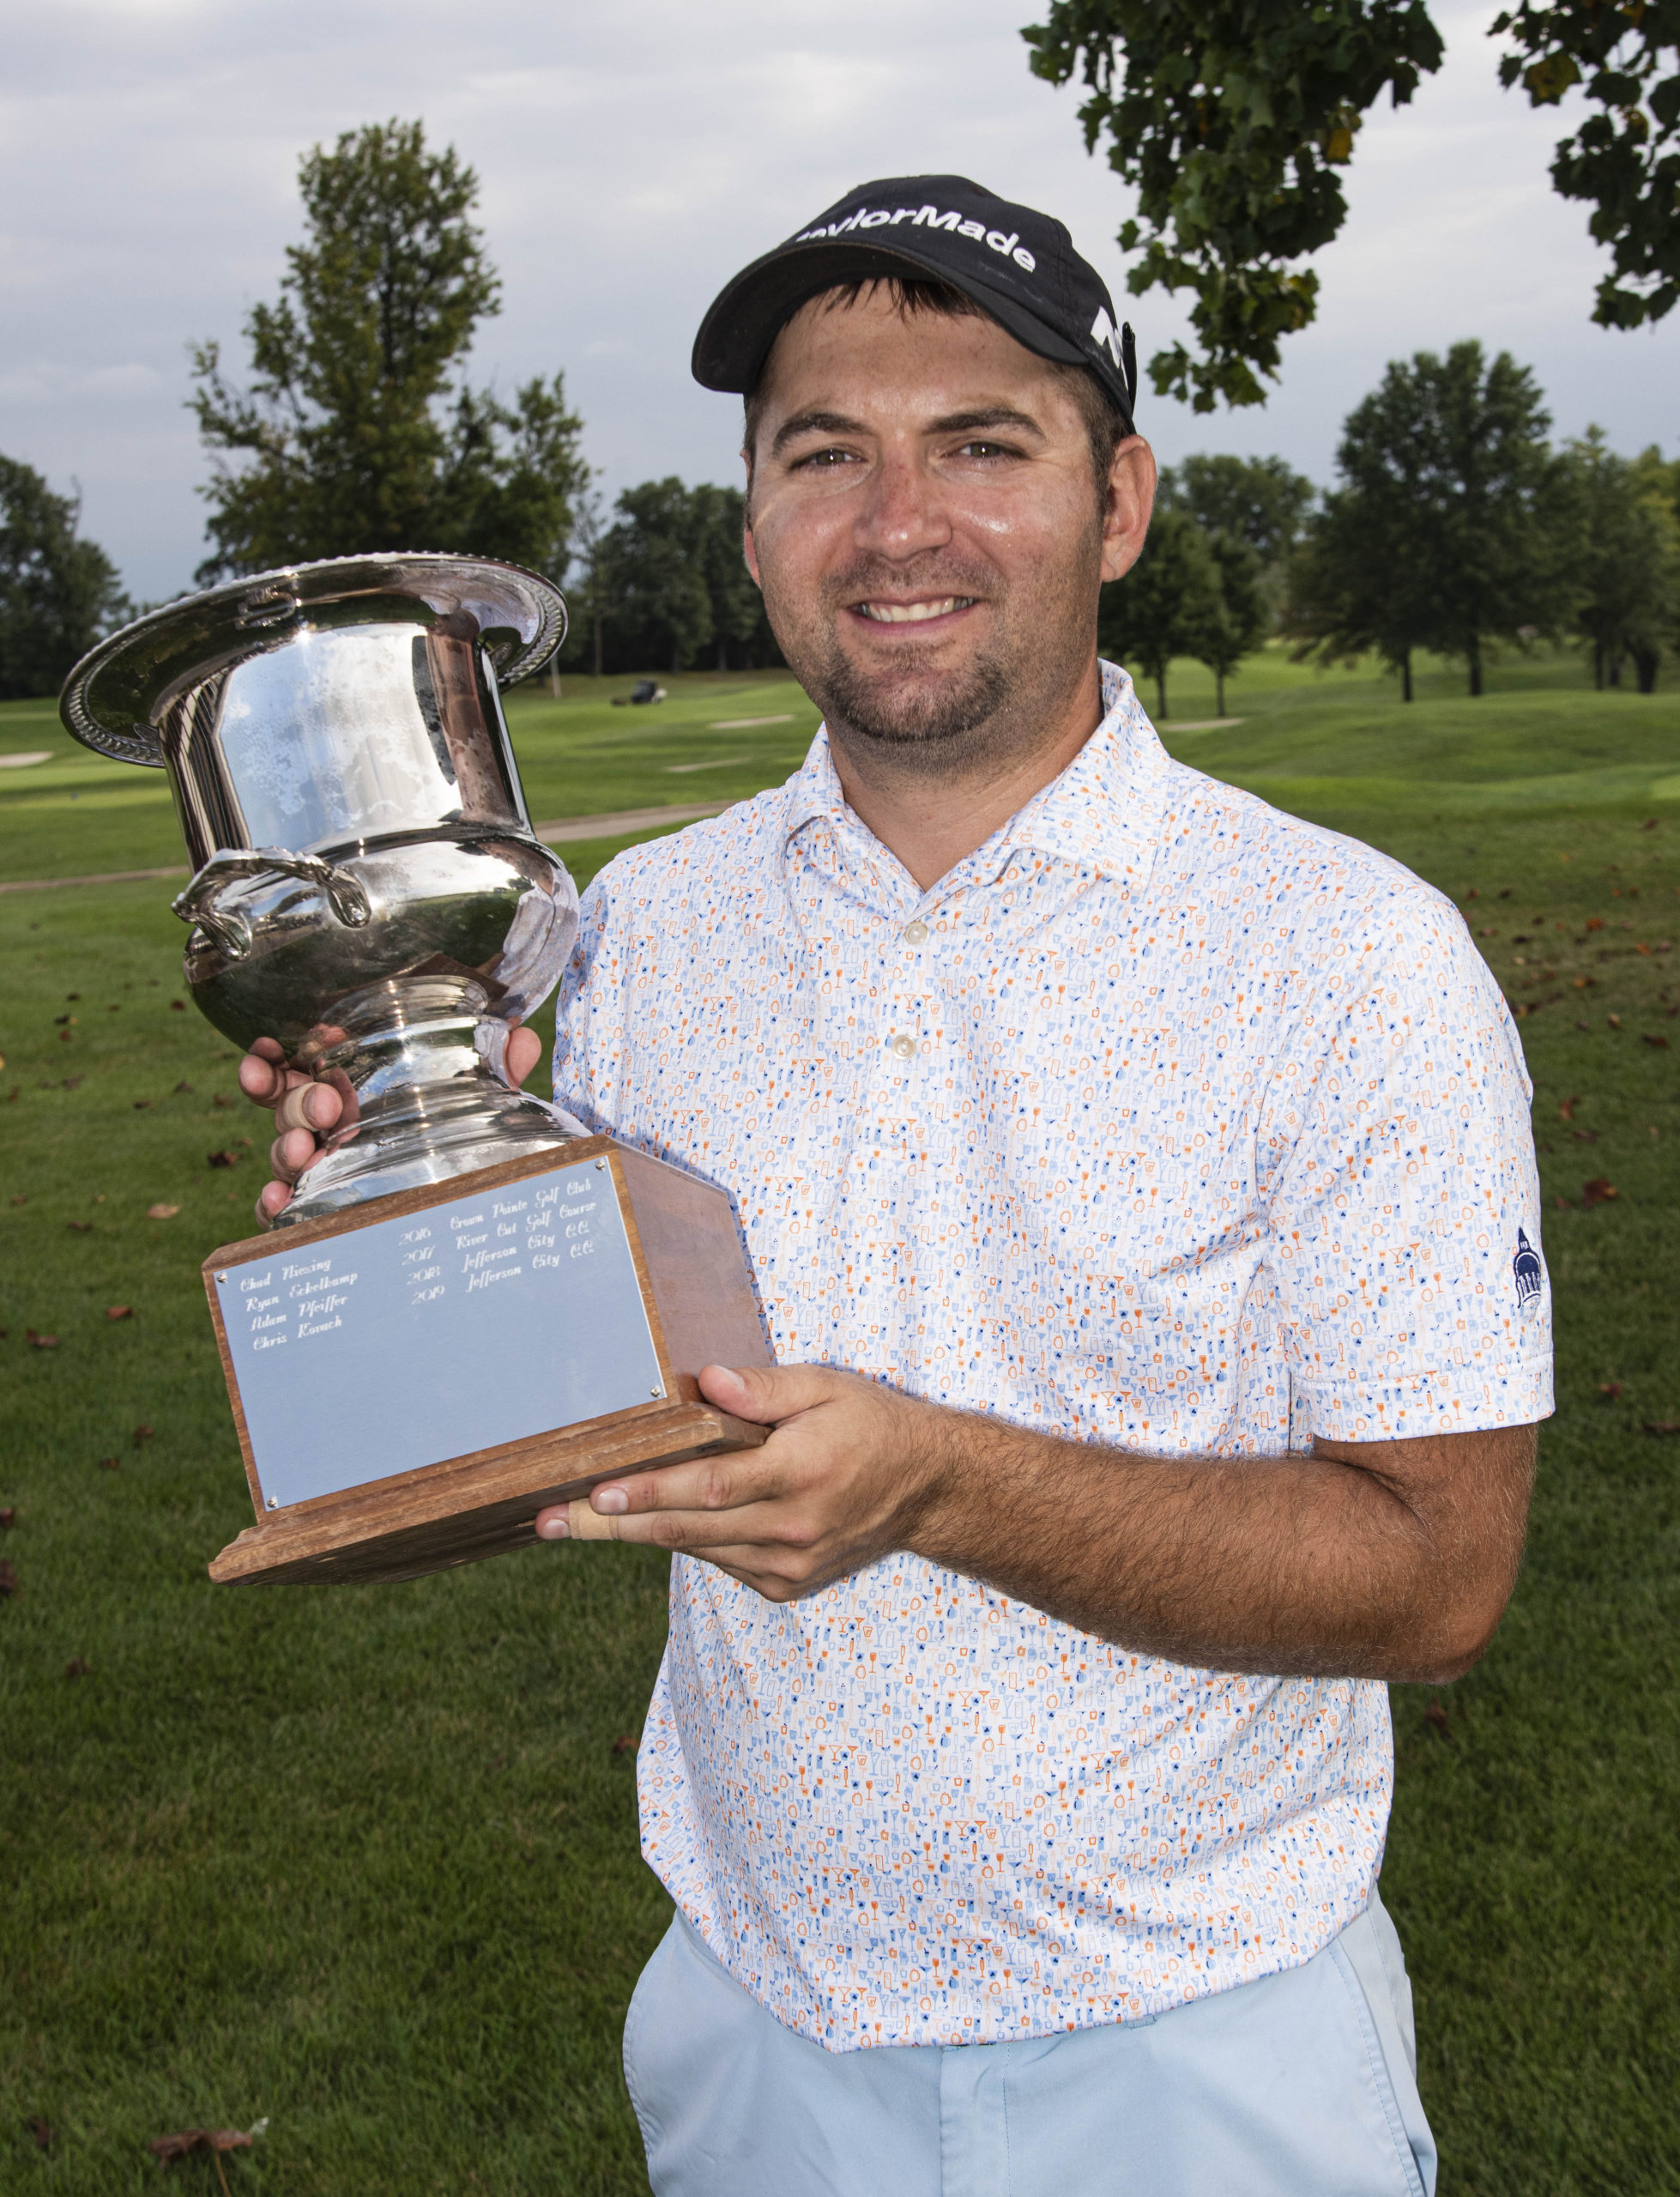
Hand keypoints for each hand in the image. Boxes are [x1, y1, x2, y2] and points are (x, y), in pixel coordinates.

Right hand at [239, 1023, 542, 1223]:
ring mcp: (321, 1167)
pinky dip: (273, 1201)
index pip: (300, 1068)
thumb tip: (524, 1037)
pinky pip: (283, 1207)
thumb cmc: (453, 1137)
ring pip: (284, 1152)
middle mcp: (329, 1126)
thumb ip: (497, 1072)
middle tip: (325, 1107)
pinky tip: (278, 1198)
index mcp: (350, 1090)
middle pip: (290, 1108)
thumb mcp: (476, 1103)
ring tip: (300, 1148)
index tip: (270, 1048)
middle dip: (298, 1103)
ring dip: (284, 1146)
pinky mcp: (318, 1208)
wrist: (465, 1211)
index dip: (276, 1058)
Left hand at [533, 1363, 955, 1600]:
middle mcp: (791, 1528)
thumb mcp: (827, 1387)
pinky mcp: (784, 1584)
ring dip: (638, 1532)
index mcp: (800, 1472)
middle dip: (609, 1525)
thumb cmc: (872, 1425)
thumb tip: (705, 1381)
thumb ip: (765, 1388)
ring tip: (576, 1518)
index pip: (708, 1487)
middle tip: (548, 1519)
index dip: (648, 1493)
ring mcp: (786, 1564)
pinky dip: (687, 1538)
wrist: (928, 1490)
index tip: (596, 1492)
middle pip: (684, 1529)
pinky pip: (719, 1559)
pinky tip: (656, 1519)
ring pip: (696, 1547)